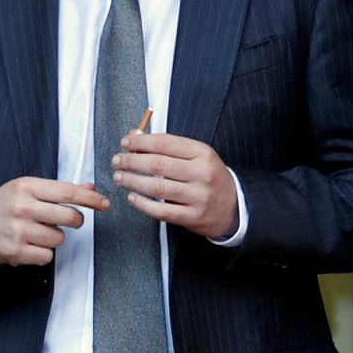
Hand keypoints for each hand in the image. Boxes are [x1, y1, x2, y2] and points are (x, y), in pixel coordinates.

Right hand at [0, 177, 109, 265]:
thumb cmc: (8, 204)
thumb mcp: (28, 189)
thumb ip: (59, 189)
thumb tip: (90, 188)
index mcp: (27, 187)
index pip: (67, 192)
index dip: (90, 199)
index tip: (105, 204)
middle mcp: (23, 208)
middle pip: (69, 217)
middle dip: (76, 220)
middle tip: (69, 220)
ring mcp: (18, 231)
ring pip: (59, 238)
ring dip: (56, 237)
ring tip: (40, 232)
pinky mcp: (15, 252)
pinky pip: (47, 256)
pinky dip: (44, 252)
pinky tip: (31, 244)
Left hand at [111, 131, 237, 238]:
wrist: (234, 206)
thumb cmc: (209, 177)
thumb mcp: (197, 156)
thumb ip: (168, 147)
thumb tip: (135, 136)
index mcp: (203, 153)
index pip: (165, 143)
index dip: (141, 141)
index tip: (126, 142)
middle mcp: (202, 173)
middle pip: (159, 164)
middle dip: (132, 161)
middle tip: (117, 160)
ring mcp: (198, 196)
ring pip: (158, 187)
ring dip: (133, 181)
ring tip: (119, 177)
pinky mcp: (193, 216)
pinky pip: (162, 211)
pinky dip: (143, 204)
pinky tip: (132, 197)